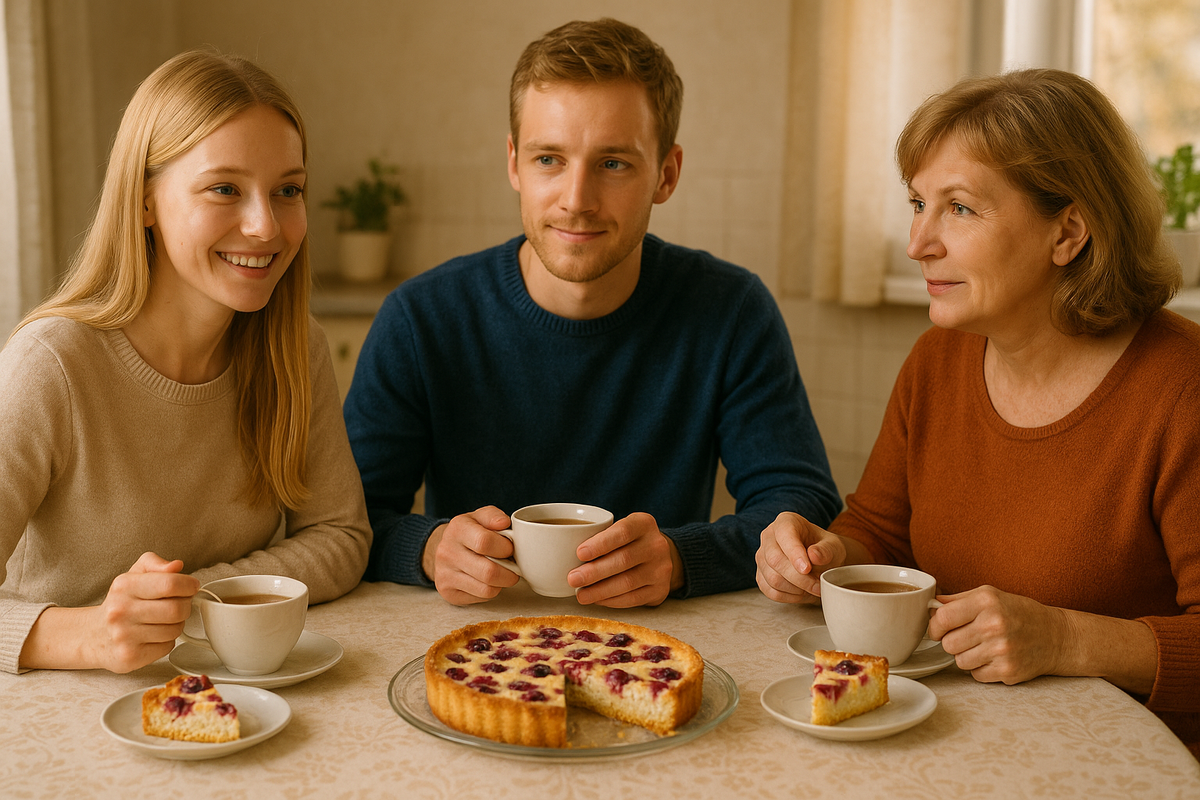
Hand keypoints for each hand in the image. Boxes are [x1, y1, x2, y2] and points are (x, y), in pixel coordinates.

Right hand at [21, 552, 198, 671]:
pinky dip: (167, 641)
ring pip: (175, 629)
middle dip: (185, 606)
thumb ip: (155, 563)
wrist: (93, 635)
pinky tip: (153, 636)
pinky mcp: (130, 657)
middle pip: (177, 609)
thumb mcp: (134, 574)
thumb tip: (176, 565)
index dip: (188, 585)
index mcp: (124, 586)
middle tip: (179, 604)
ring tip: (163, 621)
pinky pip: (168, 646)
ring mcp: (124, 636)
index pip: (170, 583)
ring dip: (177, 624)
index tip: (191, 587)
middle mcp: (121, 611)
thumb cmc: (121, 602)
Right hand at [423, 506, 519, 604]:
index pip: (485, 542)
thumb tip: (504, 523)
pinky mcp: (448, 592)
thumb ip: (494, 516)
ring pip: (487, 589)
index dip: (505, 548)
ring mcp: (445, 574)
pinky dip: (490, 591)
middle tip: (514, 567)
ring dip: (502, 583)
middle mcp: (447, 552)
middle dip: (510, 572)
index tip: (510, 549)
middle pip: (488, 572)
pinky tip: (488, 581)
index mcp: (457, 529)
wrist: (445, 549)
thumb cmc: (470, 533)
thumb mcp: (480, 517)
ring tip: (502, 573)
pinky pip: (480, 598)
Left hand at [568, 513, 679, 607]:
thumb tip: (564, 555)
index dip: (601, 543)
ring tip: (580, 594)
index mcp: (644, 524)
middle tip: (572, 578)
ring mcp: (661, 569)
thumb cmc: (628, 542)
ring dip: (600, 590)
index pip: (623, 532)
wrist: (660, 557)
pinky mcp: (660, 590)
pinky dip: (612, 601)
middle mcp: (657, 545)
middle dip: (595, 571)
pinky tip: (597, 599)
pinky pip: (633, 598)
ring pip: (628, 582)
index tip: (579, 553)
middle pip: (624, 560)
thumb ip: (599, 535)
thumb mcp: (620, 529)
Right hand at [755, 512, 847, 603]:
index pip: (784, 535)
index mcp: (785, 522)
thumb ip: (826, 550)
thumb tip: (814, 555)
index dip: (794, 553)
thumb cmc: (825, 549)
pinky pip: (771, 591)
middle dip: (799, 578)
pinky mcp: (761, 575)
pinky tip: (803, 593)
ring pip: (772, 578)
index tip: (807, 569)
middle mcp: (768, 536)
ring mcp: (762, 556)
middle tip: (818, 586)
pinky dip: (789, 597)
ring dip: (796, 589)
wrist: (820, 561)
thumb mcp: (833, 546)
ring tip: (813, 588)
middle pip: (775, 560)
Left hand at [928, 585, 1069, 684]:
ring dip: (966, 656)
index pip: (942, 618)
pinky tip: (994, 658)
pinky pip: (975, 675)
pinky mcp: (1008, 671)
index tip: (939, 628)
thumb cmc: (1019, 613)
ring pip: (959, 661)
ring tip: (983, 646)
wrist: (1056, 636)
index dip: (935, 626)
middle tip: (967, 637)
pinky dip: (980, 669)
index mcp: (987, 602)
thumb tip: (929, 605)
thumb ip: (957, 599)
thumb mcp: (990, 595)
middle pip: (948, 644)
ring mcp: (1002, 650)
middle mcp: (994, 625)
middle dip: (952, 642)